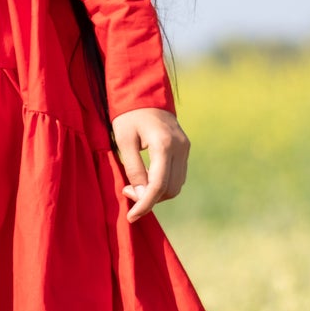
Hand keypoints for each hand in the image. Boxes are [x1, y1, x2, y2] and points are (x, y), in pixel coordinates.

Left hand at [112, 107, 189, 223]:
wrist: (144, 94)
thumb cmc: (128, 115)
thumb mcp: (124, 141)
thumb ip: (133, 168)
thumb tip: (140, 194)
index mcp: (164, 144)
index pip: (158, 185)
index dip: (145, 204)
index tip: (132, 217)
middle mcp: (180, 147)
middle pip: (170, 189)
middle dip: (150, 198)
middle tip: (127, 191)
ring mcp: (185, 148)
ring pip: (176, 185)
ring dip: (156, 193)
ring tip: (134, 184)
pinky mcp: (185, 148)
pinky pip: (177, 175)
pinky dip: (163, 183)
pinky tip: (146, 178)